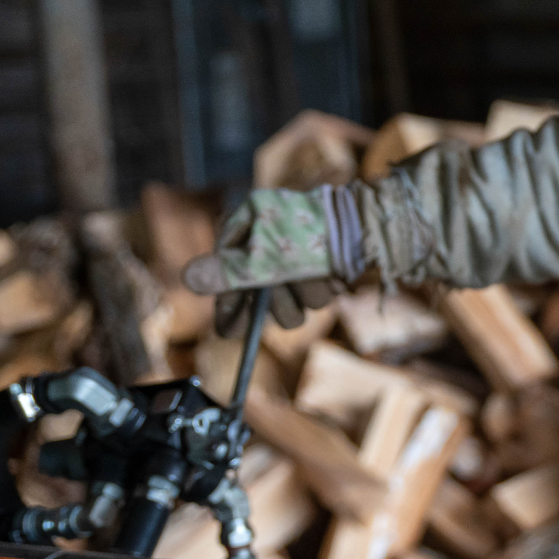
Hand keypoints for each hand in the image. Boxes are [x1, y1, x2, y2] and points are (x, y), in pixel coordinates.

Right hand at [181, 187, 354, 333]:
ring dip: (305, 295)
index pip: (226, 274)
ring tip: (315, 275)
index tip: (229, 332)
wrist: (370, 227)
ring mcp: (297, 255)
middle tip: (284, 287)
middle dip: (277, 298)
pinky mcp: (322, 267)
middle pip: (260, 295)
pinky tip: (332, 275)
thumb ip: (230, 273)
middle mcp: (270, 240)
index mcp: (247, 226)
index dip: (228, 306)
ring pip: (293, 302)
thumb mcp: (265, 257)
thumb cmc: (313, 236)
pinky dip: (323, 290)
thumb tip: (188, 277)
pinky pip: (315, 298)